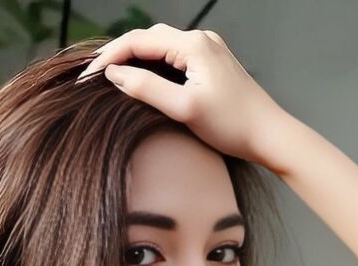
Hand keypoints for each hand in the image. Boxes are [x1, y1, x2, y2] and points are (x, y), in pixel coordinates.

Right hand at [75, 22, 283, 162]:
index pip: (138, 41)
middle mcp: (200, 39)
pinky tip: (143, 81)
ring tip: (113, 79)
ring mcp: (208, 50)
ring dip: (136, 59)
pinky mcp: (213, 65)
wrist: (270, 135)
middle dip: (119, 55)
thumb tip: (114, 75)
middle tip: (94, 79)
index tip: (87, 78)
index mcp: (192, 45)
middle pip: (148, 39)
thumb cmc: (231, 125)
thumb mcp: (184, 109)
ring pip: (161, 47)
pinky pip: (174, 57)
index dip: (109, 58)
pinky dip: (154, 66)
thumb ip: (147, 89)